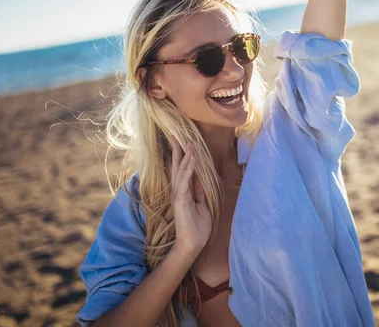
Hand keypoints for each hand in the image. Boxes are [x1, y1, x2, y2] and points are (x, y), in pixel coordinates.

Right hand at [169, 136, 211, 258]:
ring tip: (188, 141)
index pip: (182, 169)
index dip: (184, 155)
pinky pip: (185, 181)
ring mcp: (179, 195)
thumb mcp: (202, 205)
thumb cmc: (197, 227)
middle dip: (178, 149)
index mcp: (184, 191)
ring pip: (181, 170)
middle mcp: (179, 190)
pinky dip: (188, 169)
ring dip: (185, 155)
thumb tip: (199, 178)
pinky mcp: (181, 200)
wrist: (192, 244)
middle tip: (176, 133)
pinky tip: (192, 158)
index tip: (185, 141)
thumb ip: (199, 192)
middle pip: (177, 166)